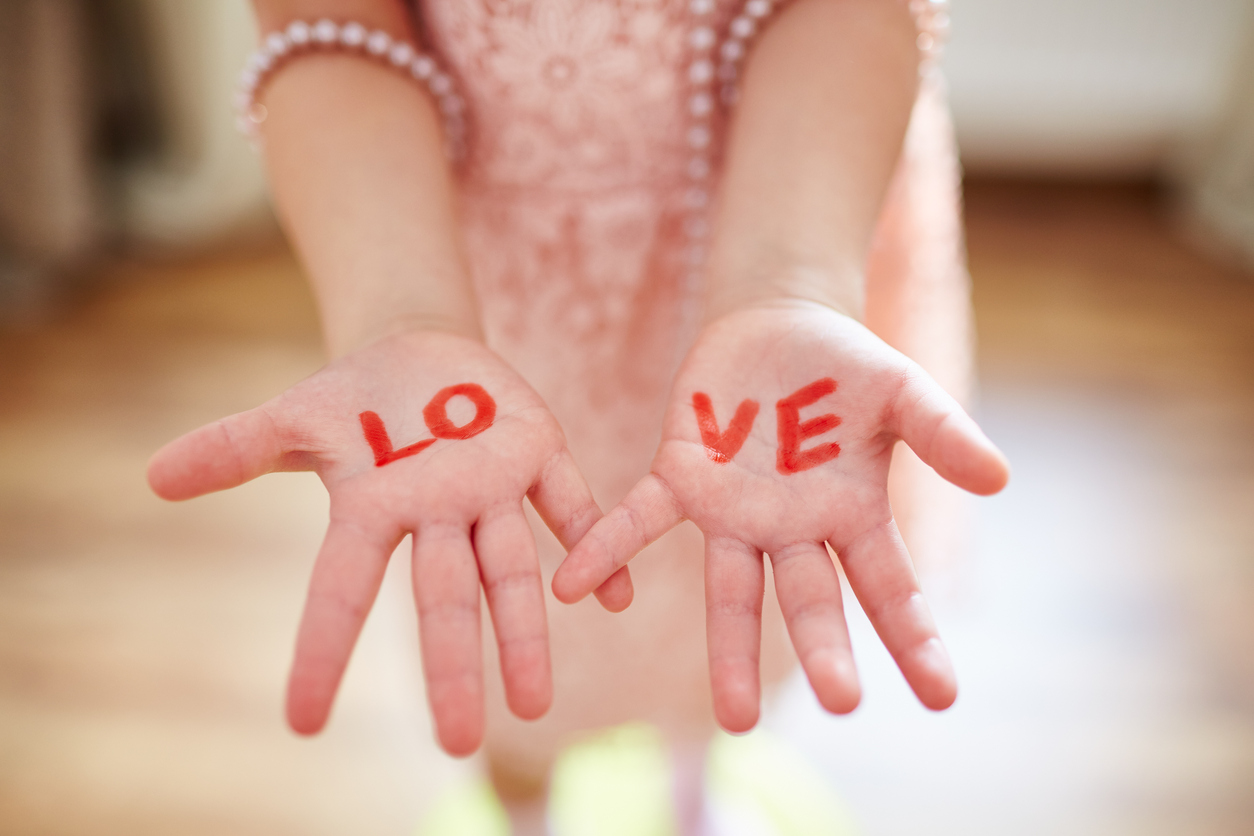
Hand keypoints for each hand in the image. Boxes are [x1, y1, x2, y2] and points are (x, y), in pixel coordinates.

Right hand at [147, 331, 627, 754]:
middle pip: (443, 599)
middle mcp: (437, 515)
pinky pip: (571, 504)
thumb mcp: (293, 417)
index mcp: (374, 509)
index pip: (340, 589)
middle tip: (460, 741)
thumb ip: (234, 449)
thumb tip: (153, 478)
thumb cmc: (353, 398)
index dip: (320, 651)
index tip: (301, 724)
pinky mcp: (539, 454)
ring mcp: (493, 490)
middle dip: (452, 666)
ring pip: (510, 569)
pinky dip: (594, 546)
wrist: (420, 352)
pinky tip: (618, 598)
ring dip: (526, 631)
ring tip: (537, 705)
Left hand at [553, 304, 1008, 730]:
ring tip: (734, 718)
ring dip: (730, 648)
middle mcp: (792, 529)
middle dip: (825, 649)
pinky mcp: (681, 474)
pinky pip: (641, 518)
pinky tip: (574, 588)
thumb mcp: (902, 391)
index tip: (942, 696)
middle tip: (843, 702)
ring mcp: (734, 510)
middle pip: (811, 599)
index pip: (889, 586)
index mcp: (852, 513)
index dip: (914, 638)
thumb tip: (1000, 480)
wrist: (779, 321)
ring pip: (732, 589)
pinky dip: (608, 548)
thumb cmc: (847, 366)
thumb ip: (943, 435)